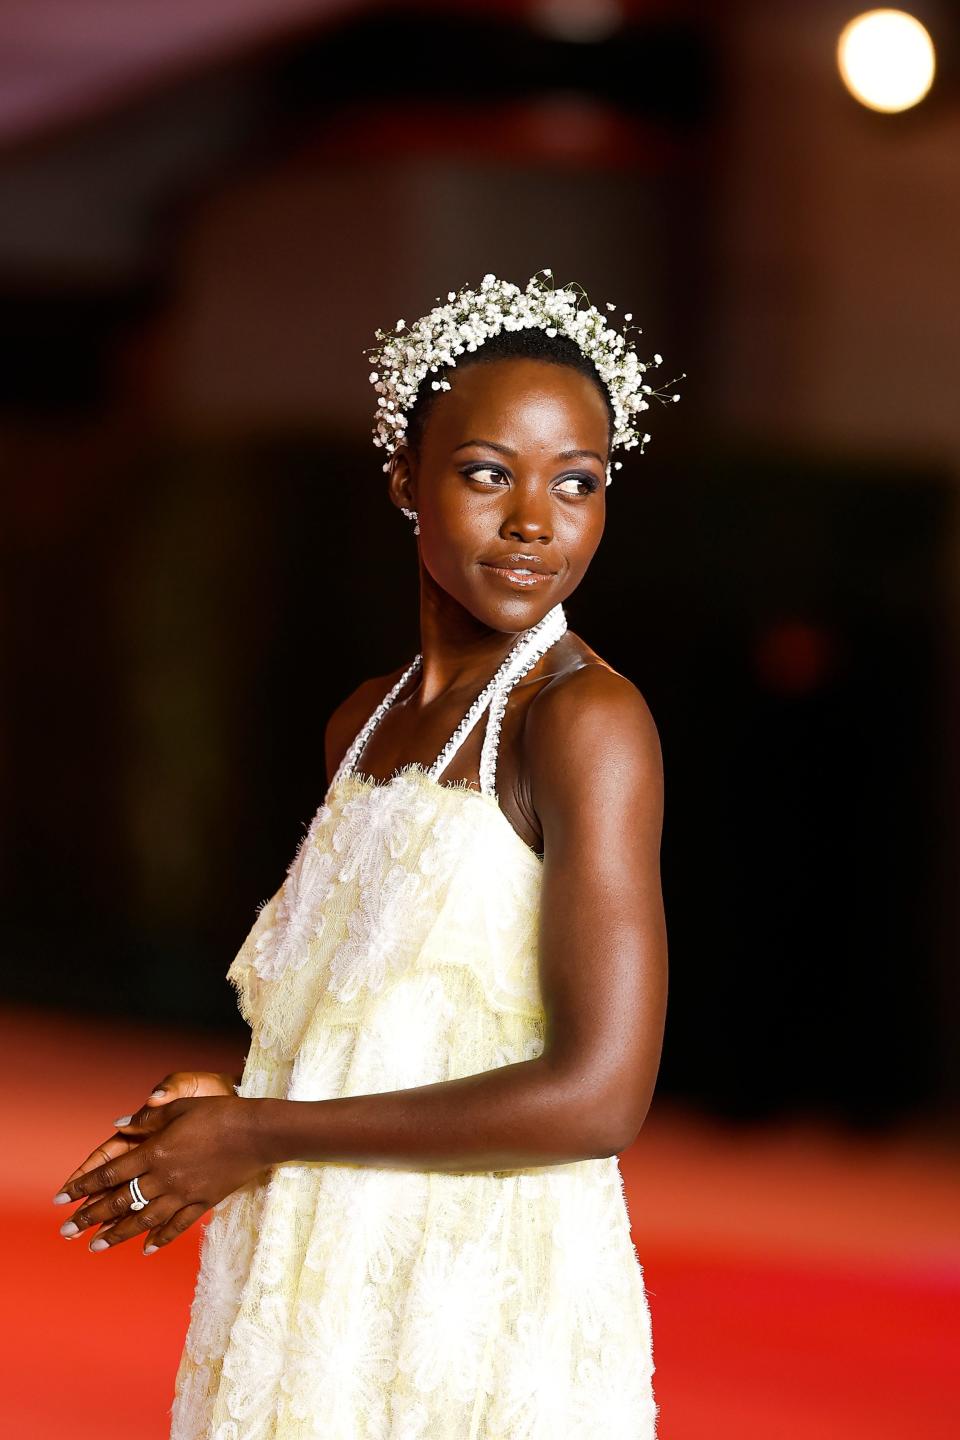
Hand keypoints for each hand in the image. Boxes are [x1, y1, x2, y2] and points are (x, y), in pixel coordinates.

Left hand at [54, 1087, 262, 1256]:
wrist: (257, 1133)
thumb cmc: (219, 1112)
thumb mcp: (180, 1106)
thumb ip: (148, 1118)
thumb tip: (119, 1125)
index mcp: (155, 1152)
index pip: (110, 1174)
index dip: (83, 1186)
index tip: (61, 1199)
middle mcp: (164, 1178)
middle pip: (120, 1202)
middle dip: (90, 1218)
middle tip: (67, 1233)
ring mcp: (183, 1194)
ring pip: (143, 1220)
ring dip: (117, 1235)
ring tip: (95, 1247)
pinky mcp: (203, 1203)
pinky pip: (177, 1226)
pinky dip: (160, 1238)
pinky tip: (147, 1248)